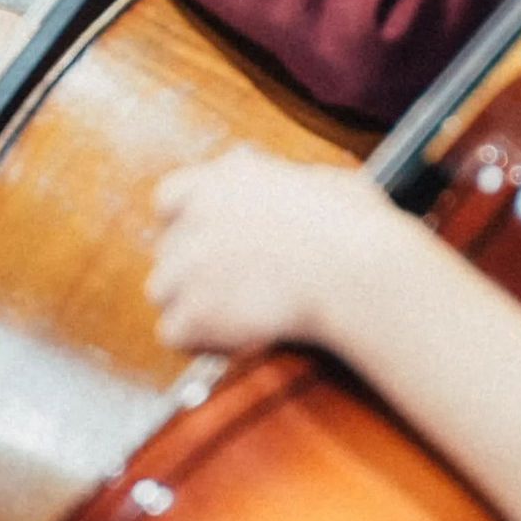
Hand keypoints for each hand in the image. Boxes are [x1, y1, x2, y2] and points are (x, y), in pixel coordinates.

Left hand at [148, 149, 416, 357]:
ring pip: (162, 291)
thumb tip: (306, 193)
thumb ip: (296, 187)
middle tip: (235, 291)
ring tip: (234, 320)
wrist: (356, 270)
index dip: (188, 225)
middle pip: (168, 250)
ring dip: (193, 306)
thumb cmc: (358, 229)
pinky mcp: (194, 310)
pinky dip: (200, 342)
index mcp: (224, 177)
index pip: (170, 198)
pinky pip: (174, 333)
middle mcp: (196, 215)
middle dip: (196, 272)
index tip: (213, 244)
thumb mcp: (327, 184)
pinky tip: (234, 343)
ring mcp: (189, 263)